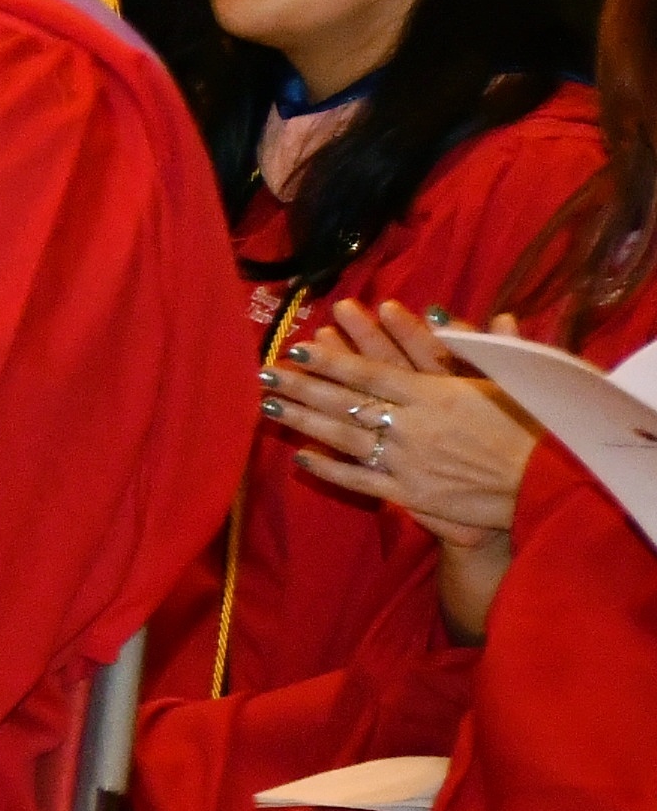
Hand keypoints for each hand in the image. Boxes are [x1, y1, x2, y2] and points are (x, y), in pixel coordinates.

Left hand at [282, 302, 538, 546]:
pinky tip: (300, 456)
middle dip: (301, 386)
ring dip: (302, 420)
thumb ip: (470, 346)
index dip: (332, 360)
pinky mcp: (409, 495)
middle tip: (262, 372)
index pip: (370, 372)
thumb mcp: (508, 380)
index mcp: (434, 394)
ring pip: (342, 438)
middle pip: (346, 401)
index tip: (298, 348)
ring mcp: (406, 462)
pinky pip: (359, 480)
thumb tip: (440, 315)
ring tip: (267, 406)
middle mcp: (412, 425)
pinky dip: (328, 468)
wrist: (548, 487)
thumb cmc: (536, 428)